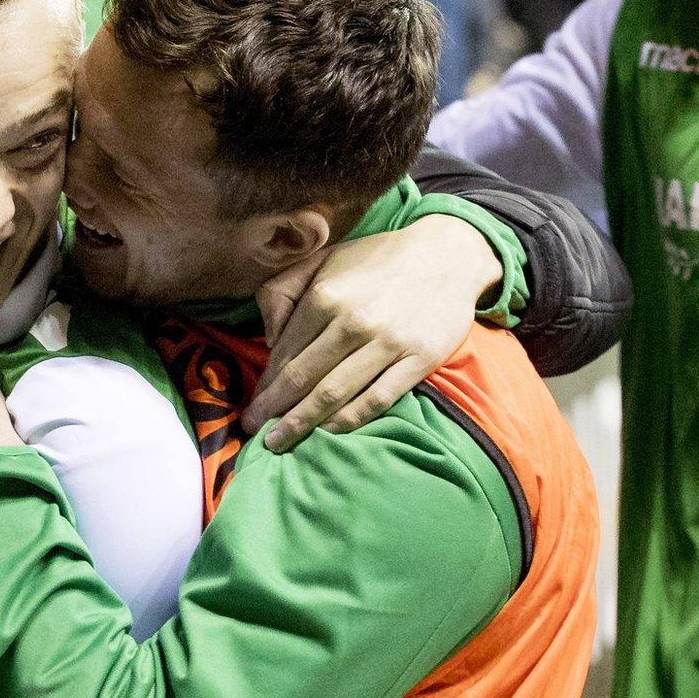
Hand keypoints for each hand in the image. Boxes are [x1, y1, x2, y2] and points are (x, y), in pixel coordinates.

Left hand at [246, 213, 498, 450]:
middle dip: (272, 408)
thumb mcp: (320, 260)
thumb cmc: (375, 261)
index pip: (285, 352)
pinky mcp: (419, 359)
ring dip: (302, 422)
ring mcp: (388, 343)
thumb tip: (268, 339)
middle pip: (303, 377)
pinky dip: (349, 419)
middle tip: (252, 430)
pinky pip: (377, 398)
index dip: (265, 383)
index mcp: (325, 297)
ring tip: (278, 442)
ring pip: (334, 393)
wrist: (446, 256)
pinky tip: (327, 432)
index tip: (252, 404)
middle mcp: (353, 322)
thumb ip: (281, 291)